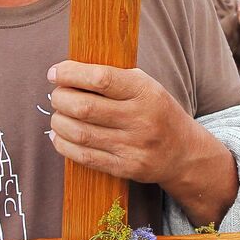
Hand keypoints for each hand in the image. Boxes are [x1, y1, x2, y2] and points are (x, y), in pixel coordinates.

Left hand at [48, 62, 195, 186]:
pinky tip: (59, 136)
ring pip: (80, 133)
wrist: (184, 152)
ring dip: (58, 122)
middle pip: (84, 107)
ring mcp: (133, 146)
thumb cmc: (157, 112)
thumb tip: (67, 72)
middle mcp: (140, 119)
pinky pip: (84, 156)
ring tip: (58, 115)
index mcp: (145, 91)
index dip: (70, 74)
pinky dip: (63, 144)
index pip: (101, 79)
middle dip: (60, 99)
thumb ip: (113, 77)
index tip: (55, 73)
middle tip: (57, 96)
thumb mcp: (146, 86)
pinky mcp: (125, 167)